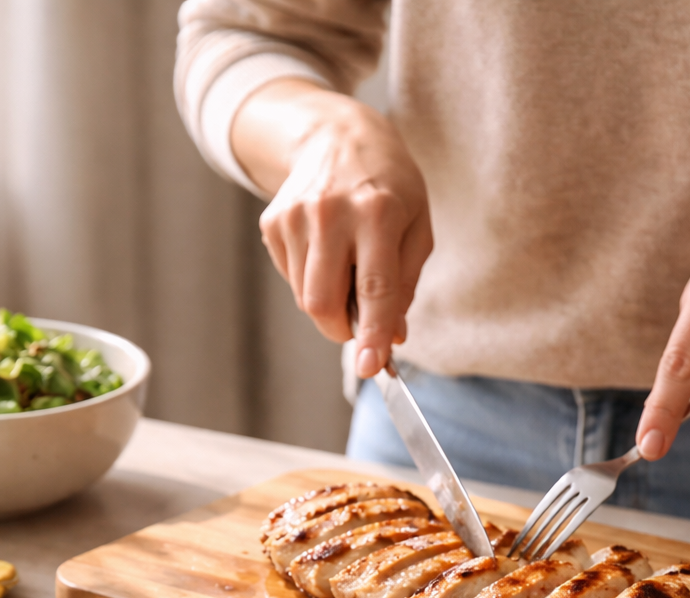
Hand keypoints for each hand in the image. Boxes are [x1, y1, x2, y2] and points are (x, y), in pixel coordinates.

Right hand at [233, 80, 432, 376]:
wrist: (337, 136)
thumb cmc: (389, 186)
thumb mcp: (417, 227)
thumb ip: (406, 284)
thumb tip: (390, 337)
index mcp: (378, 213)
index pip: (374, 289)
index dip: (372, 334)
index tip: (371, 369)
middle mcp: (331, 214)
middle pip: (323, 303)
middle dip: (343, 330)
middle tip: (361, 324)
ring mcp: (295, 217)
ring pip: (304, 297)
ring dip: (328, 302)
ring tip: (346, 266)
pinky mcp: (273, 222)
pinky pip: (291, 279)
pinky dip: (310, 280)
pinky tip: (325, 250)